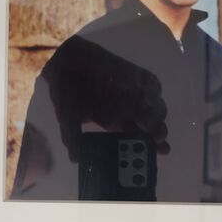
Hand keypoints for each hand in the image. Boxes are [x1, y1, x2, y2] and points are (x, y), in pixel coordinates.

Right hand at [43, 35, 168, 161]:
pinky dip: (154, 93)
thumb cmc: (67, 91)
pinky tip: (147, 100)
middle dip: (157, 134)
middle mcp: (128, 110)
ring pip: (156, 108)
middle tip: (155, 140)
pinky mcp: (136, 76)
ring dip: (156, 117)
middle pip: (152, 126)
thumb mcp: (68, 118)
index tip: (157, 153)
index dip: (150, 148)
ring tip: (148, 123)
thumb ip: (73, 138)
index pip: (137, 139)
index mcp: (115, 122)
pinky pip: (153, 85)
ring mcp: (134, 93)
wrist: (64, 61)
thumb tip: (74, 159)